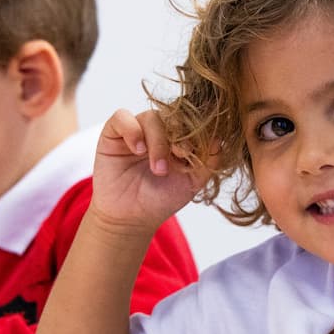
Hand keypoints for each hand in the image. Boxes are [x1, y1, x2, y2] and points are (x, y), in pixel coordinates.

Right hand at [87, 109, 206, 235]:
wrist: (132, 218)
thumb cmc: (161, 199)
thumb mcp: (193, 182)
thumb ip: (209, 161)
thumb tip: (219, 138)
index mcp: (178, 138)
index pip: (190, 121)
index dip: (195, 132)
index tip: (193, 153)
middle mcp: (158, 130)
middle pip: (173, 116)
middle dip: (179, 134)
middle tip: (181, 155)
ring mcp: (136, 129)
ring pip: (151, 117)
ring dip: (158, 141)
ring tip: (158, 168)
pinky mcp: (113, 132)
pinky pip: (122, 117)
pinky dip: (132, 131)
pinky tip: (137, 150)